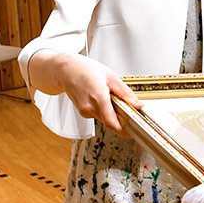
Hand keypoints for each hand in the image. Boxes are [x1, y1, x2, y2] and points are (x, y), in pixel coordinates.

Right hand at [29, 51, 143, 135]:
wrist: (66, 70)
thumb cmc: (86, 70)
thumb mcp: (111, 77)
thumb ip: (125, 92)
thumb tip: (137, 104)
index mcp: (98, 97)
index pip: (111, 122)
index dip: (123, 131)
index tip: (132, 133)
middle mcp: (90, 107)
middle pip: (109, 122)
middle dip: (120, 119)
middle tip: (129, 111)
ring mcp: (85, 111)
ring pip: (104, 119)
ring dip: (112, 114)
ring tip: (113, 98)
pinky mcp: (83, 112)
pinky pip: (98, 115)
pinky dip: (104, 110)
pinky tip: (104, 99)